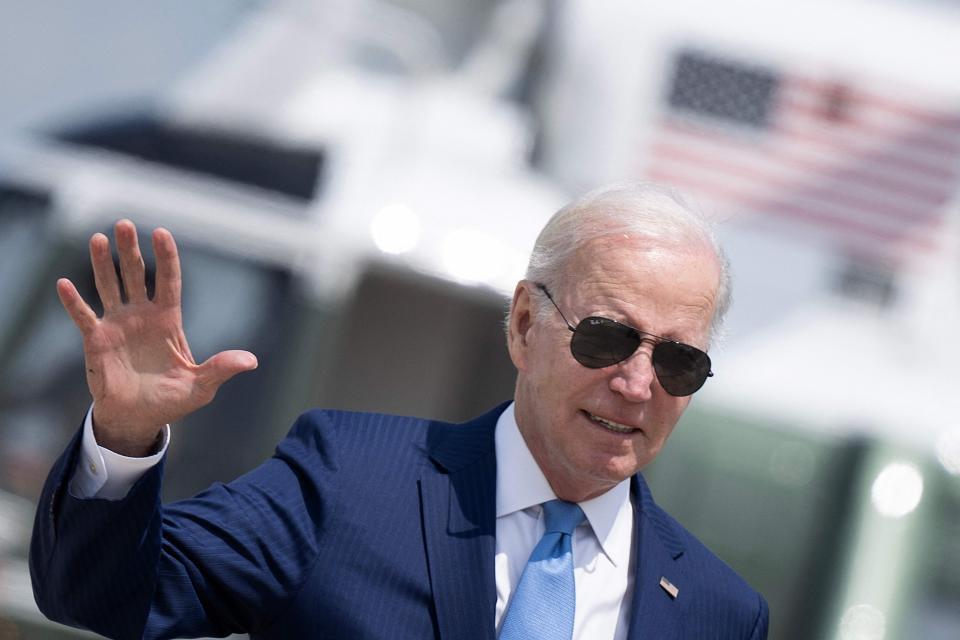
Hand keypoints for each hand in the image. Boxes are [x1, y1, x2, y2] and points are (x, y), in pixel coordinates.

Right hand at [57, 220, 257, 455]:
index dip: (166, 257)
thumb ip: (221, 369)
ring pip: (109, 286)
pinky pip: (83, 316)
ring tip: (97, 238)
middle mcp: (142, 315)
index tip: (161, 232)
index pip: (168, 281)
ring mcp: (117, 325)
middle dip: (130, 250)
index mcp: (168, 320)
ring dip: (102, 263)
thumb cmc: (171, 400)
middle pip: (136, 274)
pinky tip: (63, 282)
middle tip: (124, 223)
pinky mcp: (96, 340)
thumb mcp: (200, 386)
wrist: (137, 418)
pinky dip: (73, 301)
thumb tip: (251, 361)